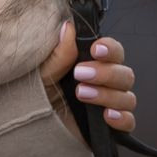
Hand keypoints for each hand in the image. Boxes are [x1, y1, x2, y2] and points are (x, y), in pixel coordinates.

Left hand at [42, 19, 137, 137]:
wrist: (27, 127)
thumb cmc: (35, 95)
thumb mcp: (42, 73)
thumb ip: (59, 54)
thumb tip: (69, 27)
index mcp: (92, 64)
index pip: (114, 51)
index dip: (110, 48)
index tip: (95, 50)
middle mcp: (105, 84)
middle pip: (125, 74)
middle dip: (106, 73)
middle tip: (80, 74)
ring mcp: (109, 106)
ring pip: (128, 97)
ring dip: (107, 95)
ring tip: (82, 94)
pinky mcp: (108, 128)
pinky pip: (128, 122)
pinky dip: (122, 118)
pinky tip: (107, 116)